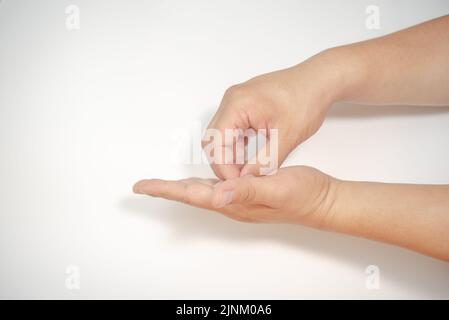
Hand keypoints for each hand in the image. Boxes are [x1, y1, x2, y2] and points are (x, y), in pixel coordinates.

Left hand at [133, 166, 335, 225]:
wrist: (322, 200)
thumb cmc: (303, 195)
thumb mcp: (276, 188)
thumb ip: (247, 191)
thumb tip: (217, 195)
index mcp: (236, 201)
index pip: (193, 195)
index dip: (166, 189)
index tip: (143, 187)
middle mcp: (234, 203)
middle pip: (192, 196)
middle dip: (167, 190)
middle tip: (145, 186)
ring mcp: (240, 199)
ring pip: (203, 193)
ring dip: (181, 188)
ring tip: (163, 183)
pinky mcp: (248, 191)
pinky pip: (218, 187)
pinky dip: (202, 182)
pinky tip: (202, 179)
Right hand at [204, 49, 351, 178]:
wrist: (318, 81)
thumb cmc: (307, 100)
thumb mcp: (287, 137)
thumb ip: (265, 162)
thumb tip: (247, 180)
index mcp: (238, 104)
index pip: (216, 143)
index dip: (223, 168)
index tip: (236, 184)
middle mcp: (232, 100)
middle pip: (213, 140)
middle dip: (224, 163)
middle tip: (241, 181)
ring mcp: (236, 101)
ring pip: (221, 136)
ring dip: (230, 155)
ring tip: (247, 172)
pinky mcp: (243, 106)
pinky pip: (231, 129)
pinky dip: (236, 146)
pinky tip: (249, 158)